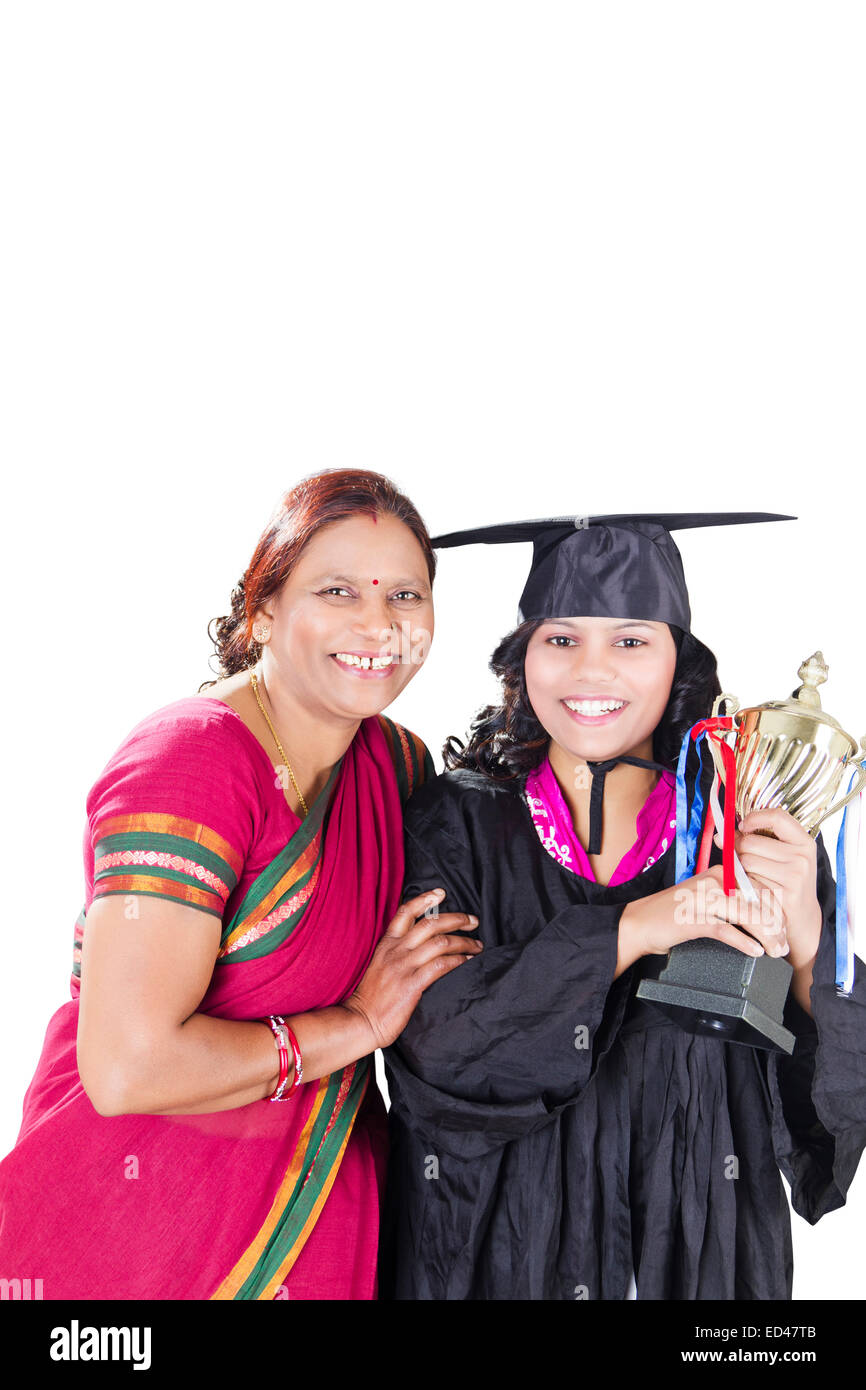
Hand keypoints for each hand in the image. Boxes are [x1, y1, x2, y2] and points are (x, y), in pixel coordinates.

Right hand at [342, 889, 481, 1048]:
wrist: (360, 1021)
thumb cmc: (372, 997)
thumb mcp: (380, 965)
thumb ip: (397, 951)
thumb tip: (421, 942)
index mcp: (386, 944)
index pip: (405, 912)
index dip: (424, 899)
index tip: (441, 893)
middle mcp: (395, 951)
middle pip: (430, 923)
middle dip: (456, 918)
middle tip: (472, 920)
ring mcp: (403, 966)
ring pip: (440, 942)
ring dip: (464, 941)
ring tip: (477, 945)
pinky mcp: (412, 984)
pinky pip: (441, 965)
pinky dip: (459, 960)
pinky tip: (468, 961)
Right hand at [619, 863, 789, 968]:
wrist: (639, 922)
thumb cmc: (674, 912)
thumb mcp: (707, 898)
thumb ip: (732, 899)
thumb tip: (764, 913)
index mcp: (721, 873)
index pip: (760, 886)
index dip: (777, 908)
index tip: (785, 927)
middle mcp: (714, 881)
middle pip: (757, 899)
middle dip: (776, 925)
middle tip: (784, 945)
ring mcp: (703, 898)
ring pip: (746, 914)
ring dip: (766, 936)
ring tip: (776, 951)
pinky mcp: (693, 918)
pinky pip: (726, 929)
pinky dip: (744, 942)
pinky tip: (756, 952)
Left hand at [725, 807, 822, 972]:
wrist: (803, 919)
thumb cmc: (786, 883)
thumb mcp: (782, 857)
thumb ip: (755, 840)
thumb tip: (720, 836)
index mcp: (804, 843)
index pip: (777, 817)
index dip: (754, 818)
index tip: (743, 826)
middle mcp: (802, 858)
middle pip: (750, 842)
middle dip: (739, 851)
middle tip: (746, 862)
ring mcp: (794, 878)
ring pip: (745, 862)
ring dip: (740, 871)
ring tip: (754, 879)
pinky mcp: (782, 897)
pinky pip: (747, 883)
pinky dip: (742, 886)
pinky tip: (751, 892)